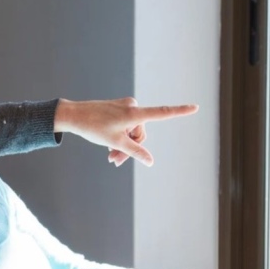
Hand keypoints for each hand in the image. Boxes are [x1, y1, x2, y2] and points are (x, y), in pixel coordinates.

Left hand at [54, 97, 198, 166]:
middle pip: (141, 133)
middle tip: (114, 161)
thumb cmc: (94, 128)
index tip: (196, 107)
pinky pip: (126, 125)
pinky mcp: (119, 108)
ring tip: (110, 158)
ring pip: (133, 132)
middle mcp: (132, 107)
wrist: (74, 115)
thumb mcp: (115, 142)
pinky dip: (120, 137)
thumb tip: (151, 161)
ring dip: (124, 146)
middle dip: (131, 148)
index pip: (162, 113)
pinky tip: (108, 146)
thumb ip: (135, 152)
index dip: (180, 111)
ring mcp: (126, 106)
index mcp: (134, 113)